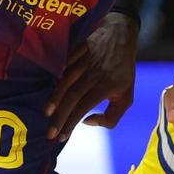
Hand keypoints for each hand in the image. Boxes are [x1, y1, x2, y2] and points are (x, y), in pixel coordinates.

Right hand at [44, 12, 136, 141]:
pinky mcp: (79, 49)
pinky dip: (57, 74)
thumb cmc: (123, 72)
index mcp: (106, 86)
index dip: (71, 122)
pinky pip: (65, 63)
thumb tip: (87, 122)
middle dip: (59, 116)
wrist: (122, 36)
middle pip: (72, 96)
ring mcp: (85, 60)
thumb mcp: (126, 97)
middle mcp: (94, 73)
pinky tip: (51, 87)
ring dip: (55, 97)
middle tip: (49, 133)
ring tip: (46, 113)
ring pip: (66, 80)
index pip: (84, 107)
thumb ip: (111, 117)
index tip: (61, 136)